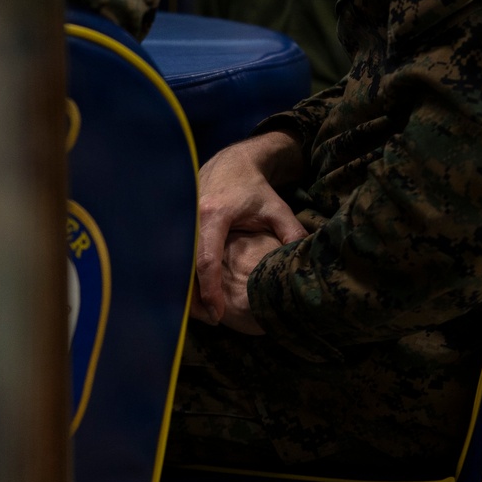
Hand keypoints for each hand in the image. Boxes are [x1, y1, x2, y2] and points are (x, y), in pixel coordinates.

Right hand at [192, 132, 307, 326]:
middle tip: (212, 319)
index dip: (210, 291)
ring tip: (204, 312)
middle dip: (194, 296)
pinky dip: (183, 275)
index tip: (218, 314)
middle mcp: (191, 218)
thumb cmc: (255, 187)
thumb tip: (306, 259)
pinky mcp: (177, 224)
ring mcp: (180, 220)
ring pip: (177, 263)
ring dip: (187, 288)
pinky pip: (176, 255)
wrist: (233, 162)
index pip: (207, 260)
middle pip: (185, 267)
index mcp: (214, 214)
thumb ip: (291, 232)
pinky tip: (195, 292)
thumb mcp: (277, 208)